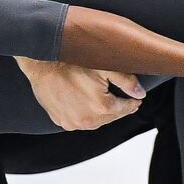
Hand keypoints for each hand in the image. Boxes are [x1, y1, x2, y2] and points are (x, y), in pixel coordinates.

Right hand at [16, 57, 145, 130]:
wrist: (42, 63)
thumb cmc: (72, 61)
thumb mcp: (104, 66)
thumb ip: (126, 81)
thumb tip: (141, 94)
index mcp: (101, 106)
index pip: (125, 108)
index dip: (132, 103)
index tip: (136, 100)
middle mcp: (87, 119)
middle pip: (111, 117)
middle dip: (119, 109)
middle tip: (124, 101)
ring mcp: (72, 122)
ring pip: (95, 121)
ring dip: (102, 114)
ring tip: (105, 102)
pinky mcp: (61, 121)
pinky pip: (79, 121)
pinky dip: (85, 114)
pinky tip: (86, 103)